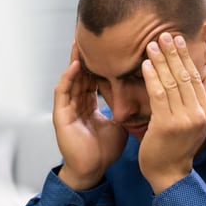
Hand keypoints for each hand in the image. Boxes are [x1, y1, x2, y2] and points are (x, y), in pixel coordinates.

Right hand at [53, 41, 127, 189]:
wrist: (93, 170)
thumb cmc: (104, 151)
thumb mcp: (120, 124)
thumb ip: (126, 109)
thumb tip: (144, 97)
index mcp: (89, 105)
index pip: (93, 78)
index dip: (100, 63)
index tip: (110, 47)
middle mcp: (77, 103)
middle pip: (80, 74)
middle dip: (85, 56)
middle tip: (92, 35)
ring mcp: (67, 109)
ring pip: (70, 79)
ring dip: (74, 61)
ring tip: (80, 43)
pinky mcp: (61, 116)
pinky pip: (62, 93)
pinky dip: (68, 78)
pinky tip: (75, 66)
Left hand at [138, 32, 205, 193]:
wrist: (169, 174)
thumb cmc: (179, 147)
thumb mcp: (198, 124)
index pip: (196, 77)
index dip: (185, 56)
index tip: (177, 40)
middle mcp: (198, 113)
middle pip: (185, 76)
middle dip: (173, 53)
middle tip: (163, 34)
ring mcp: (183, 119)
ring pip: (171, 83)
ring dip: (161, 61)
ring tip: (152, 45)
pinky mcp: (166, 125)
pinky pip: (159, 95)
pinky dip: (152, 77)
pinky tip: (145, 64)